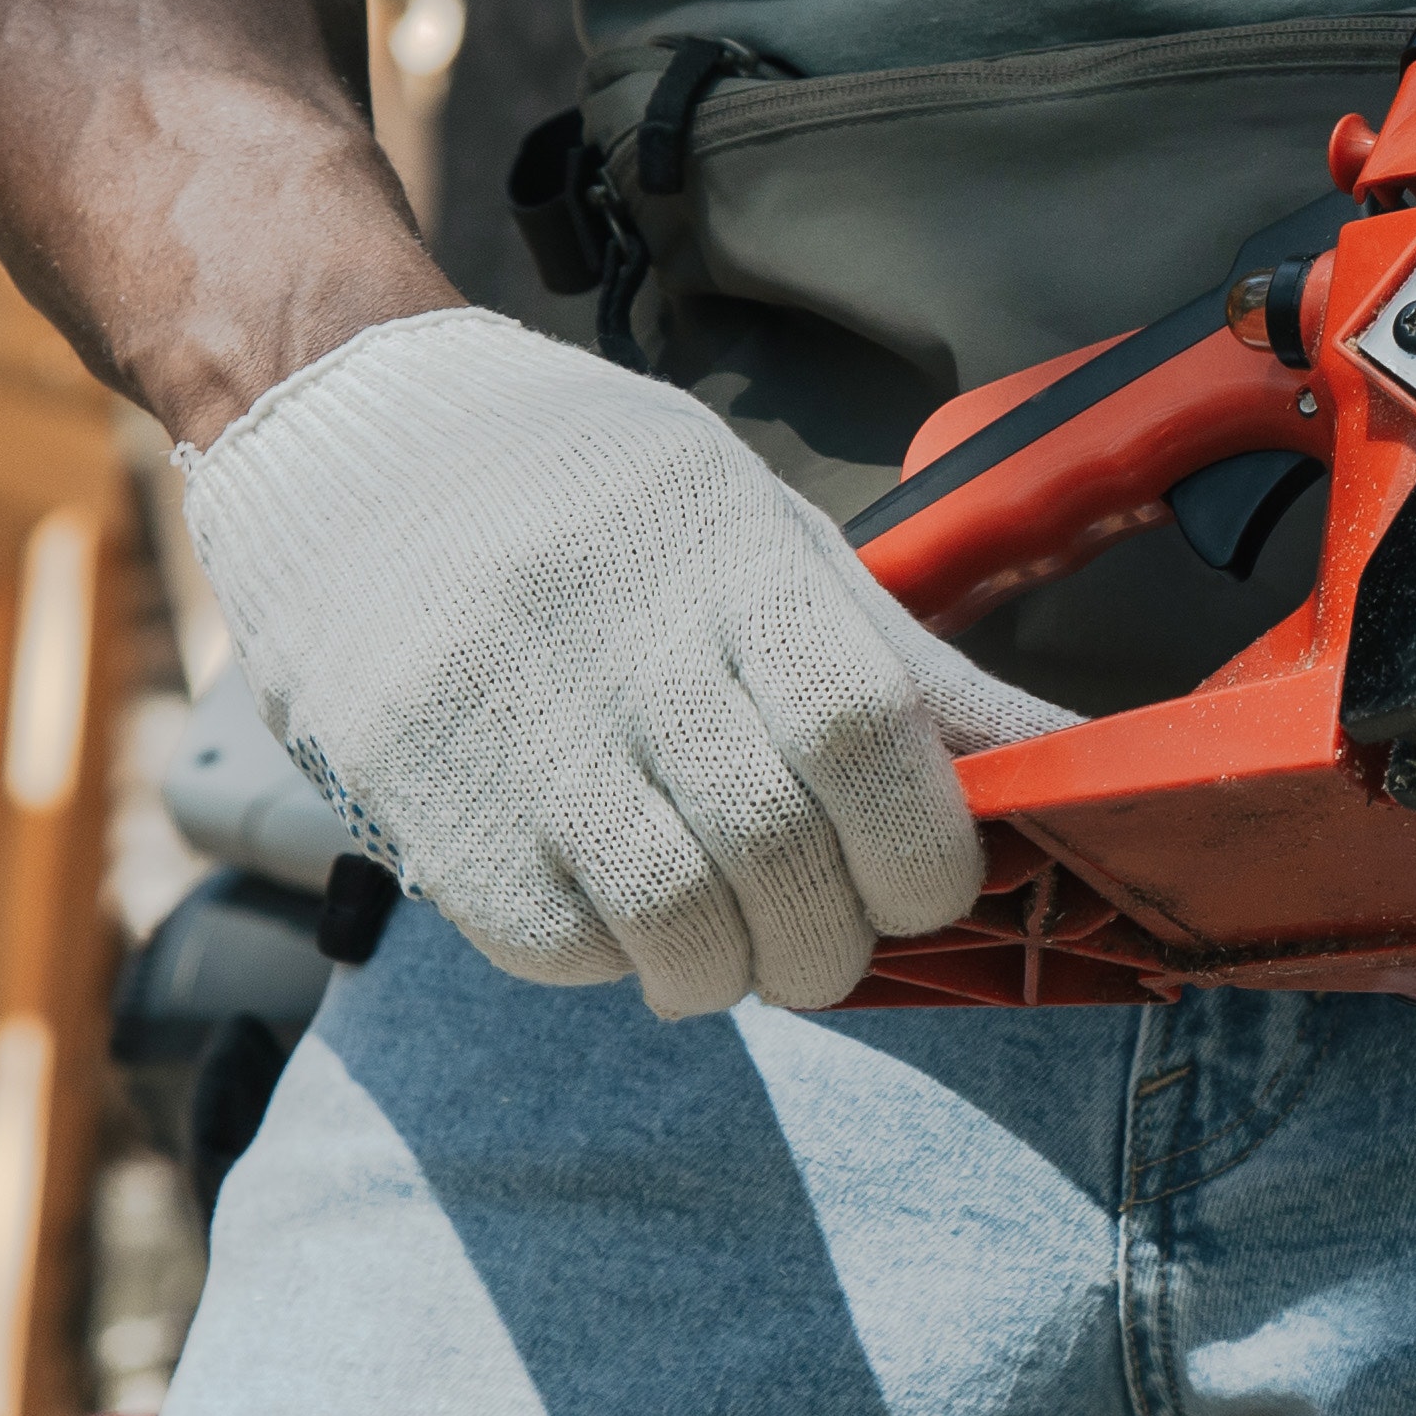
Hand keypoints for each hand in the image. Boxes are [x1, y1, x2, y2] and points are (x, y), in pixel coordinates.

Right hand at [181, 310, 1068, 1015]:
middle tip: (837, 939)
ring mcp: (509, 721)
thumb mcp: (762, 532)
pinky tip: (621, 914)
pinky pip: (552, 940)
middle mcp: (619, 636)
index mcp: (726, 555)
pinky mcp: (419, 796)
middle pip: (777, 848)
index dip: (924, 842)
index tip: (932, 882)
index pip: (862, 727)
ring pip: (671, 920)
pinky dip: (615, 959)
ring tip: (737, 948)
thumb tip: (1066, 757)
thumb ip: (899, 659)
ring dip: (732, 970)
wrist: (349, 445)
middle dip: (836, 938)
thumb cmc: (595, 496)